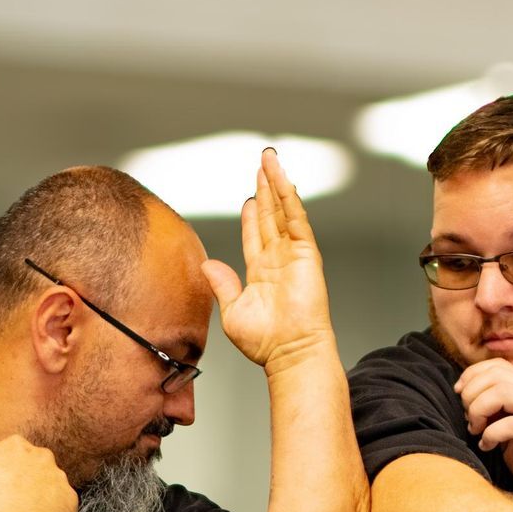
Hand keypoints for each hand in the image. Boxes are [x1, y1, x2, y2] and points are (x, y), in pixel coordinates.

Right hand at [0, 435, 76, 511]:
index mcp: (15, 445)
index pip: (17, 454)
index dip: (10, 474)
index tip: (3, 489)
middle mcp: (42, 457)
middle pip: (39, 469)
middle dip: (31, 485)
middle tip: (15, 506)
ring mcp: (59, 479)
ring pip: (54, 491)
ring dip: (44, 504)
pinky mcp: (70, 503)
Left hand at [201, 147, 334, 372]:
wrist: (289, 352)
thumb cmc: (264, 342)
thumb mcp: (231, 310)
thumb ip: (222, 285)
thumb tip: (207, 264)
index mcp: (262, 273)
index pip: (256, 235)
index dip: (252, 215)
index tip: (250, 196)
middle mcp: (279, 259)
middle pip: (271, 216)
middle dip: (265, 189)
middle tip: (262, 164)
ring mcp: (293, 254)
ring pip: (283, 210)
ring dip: (276, 183)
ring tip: (269, 159)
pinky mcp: (306, 252)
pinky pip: (295, 217)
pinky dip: (288, 195)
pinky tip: (281, 177)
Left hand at [457, 359, 512, 511]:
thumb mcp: (509, 433)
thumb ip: (494, 414)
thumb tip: (466, 401)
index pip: (497, 365)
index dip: (472, 376)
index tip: (460, 396)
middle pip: (496, 375)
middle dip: (471, 395)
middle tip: (470, 420)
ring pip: (503, 392)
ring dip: (479, 410)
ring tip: (476, 431)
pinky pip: (512, 423)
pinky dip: (491, 434)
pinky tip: (488, 447)